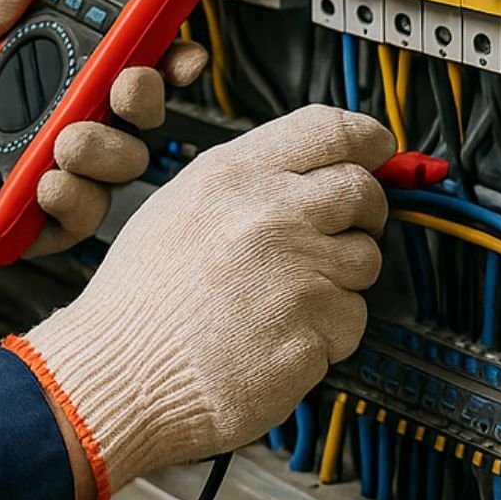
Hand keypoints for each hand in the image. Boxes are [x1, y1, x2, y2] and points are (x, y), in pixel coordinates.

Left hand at [0, 0, 208, 266]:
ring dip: (104, 146)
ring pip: (123, 160)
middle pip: (143, 105)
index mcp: (60, 63)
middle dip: (148, 92)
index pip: (131, 50)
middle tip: (126, 83)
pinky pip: (85, 212)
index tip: (180, 40)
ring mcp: (67, 165)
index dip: (167, 44)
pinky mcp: (49, 214)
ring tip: (64, 139)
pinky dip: (73, 197)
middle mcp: (75, 114)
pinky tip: (45, 180)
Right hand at [5, 105, 395, 499]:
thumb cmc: (143, 295)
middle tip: (334, 233)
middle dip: (361, 212)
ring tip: (283, 294)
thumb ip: (249, 180)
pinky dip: (328, 330)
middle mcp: (271, 212)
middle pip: (364, 189)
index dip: (368, 137)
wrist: (121, 370)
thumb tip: (312, 172)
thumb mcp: (181, 203)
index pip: (330, 129)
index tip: (379, 148)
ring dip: (339, 277)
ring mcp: (297, 271)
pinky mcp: (314, 330)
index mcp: (234, 174)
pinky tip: (280, 332)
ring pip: (366, 259)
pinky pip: (353, 319)